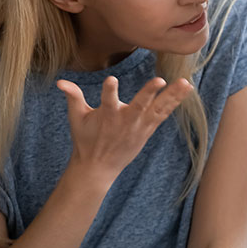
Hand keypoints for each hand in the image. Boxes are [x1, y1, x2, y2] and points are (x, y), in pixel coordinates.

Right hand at [57, 76, 192, 184]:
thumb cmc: (86, 139)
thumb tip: (60, 81)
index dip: (109, 91)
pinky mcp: (148, 130)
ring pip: (158, 109)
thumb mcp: (76, 118)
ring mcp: (139, 126)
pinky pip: (163, 114)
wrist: (98, 167)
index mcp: (107, 116)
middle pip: (139, 105)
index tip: (111, 80)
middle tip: (160, 81)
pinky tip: (186, 90)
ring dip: (172, 96)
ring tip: (186, 83)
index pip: (107, 100)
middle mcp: (125, 121)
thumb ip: (73, 97)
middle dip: (149, 93)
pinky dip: (174, 102)